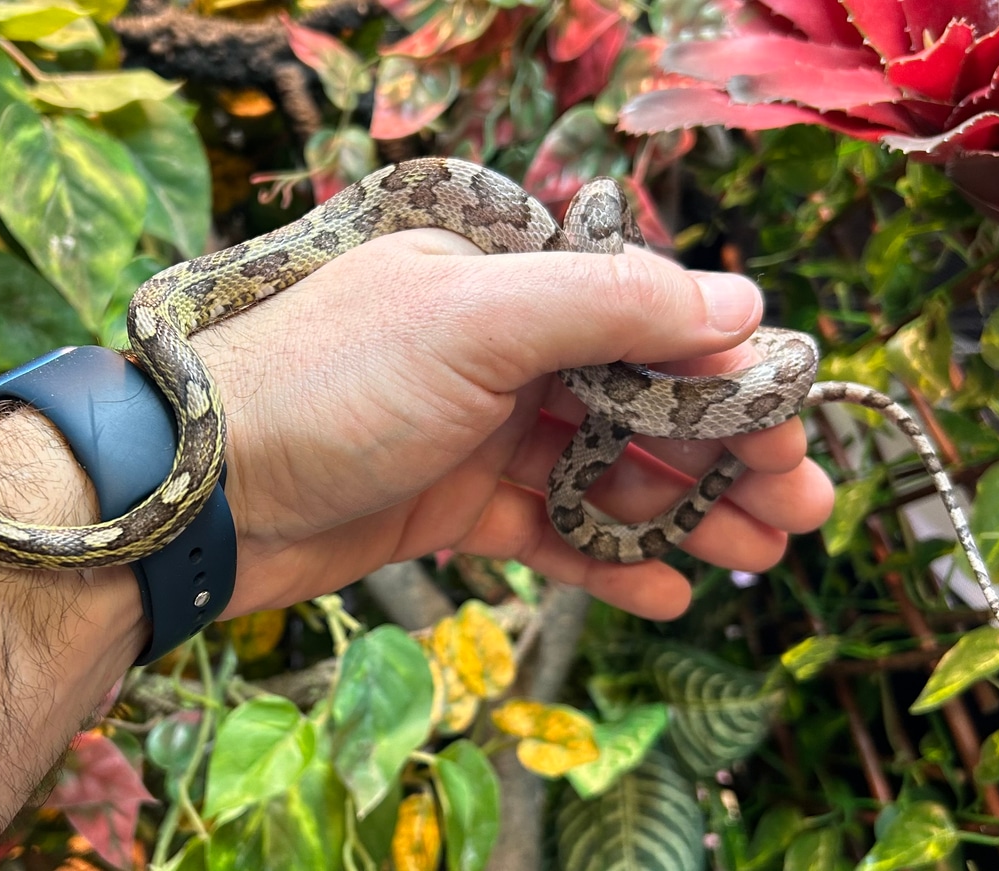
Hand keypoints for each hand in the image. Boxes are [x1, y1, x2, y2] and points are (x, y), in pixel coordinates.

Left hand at [192, 229, 837, 619]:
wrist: (198, 493)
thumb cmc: (327, 385)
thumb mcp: (474, 320)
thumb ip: (608, 305)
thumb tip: (738, 301)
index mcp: (505, 283)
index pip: (645, 316)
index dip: (725, 369)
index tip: (791, 420)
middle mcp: (496, 351)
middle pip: (638, 398)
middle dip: (723, 449)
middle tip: (800, 503)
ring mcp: (474, 433)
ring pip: (604, 469)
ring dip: (683, 508)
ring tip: (760, 552)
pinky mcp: (449, 507)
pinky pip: (549, 531)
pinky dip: (608, 559)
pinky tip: (670, 590)